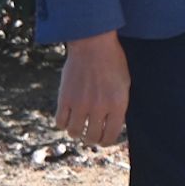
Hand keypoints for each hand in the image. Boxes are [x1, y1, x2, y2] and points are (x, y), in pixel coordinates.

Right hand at [54, 31, 129, 146]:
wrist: (94, 44)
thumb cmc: (113, 62)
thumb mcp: (124, 83)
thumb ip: (118, 105)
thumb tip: (113, 125)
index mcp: (118, 104)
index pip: (111, 135)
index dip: (107, 141)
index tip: (104, 140)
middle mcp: (100, 107)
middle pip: (92, 137)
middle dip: (92, 138)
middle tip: (90, 135)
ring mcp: (80, 104)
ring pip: (74, 132)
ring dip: (76, 132)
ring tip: (79, 126)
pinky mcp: (64, 99)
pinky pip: (60, 122)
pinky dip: (63, 123)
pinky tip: (68, 117)